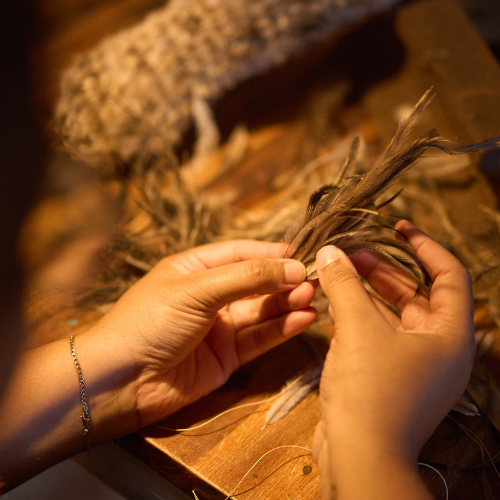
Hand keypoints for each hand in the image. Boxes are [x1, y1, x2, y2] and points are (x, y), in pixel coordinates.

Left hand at [89, 240, 316, 427]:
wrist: (122, 382)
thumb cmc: (151, 321)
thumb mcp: (197, 290)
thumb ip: (246, 278)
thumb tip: (292, 267)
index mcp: (194, 269)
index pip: (240, 253)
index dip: (270, 253)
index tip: (300, 255)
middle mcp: (209, 295)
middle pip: (254, 282)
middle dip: (282, 280)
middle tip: (312, 280)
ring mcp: (219, 327)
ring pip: (261, 310)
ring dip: (287, 303)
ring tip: (312, 297)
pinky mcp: (227, 356)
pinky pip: (260, 338)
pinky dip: (282, 328)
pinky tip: (303, 319)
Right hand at [312, 221, 474, 498]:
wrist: (359, 457)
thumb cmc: (371, 390)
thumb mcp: (358, 328)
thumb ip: (344, 285)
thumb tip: (330, 251)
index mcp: (450, 335)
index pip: (449, 275)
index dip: (424, 245)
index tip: (397, 226)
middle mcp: (438, 349)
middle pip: (415, 294)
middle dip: (382, 269)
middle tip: (349, 252)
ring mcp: (413, 365)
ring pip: (392, 315)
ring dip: (365, 292)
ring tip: (336, 272)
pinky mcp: (389, 378)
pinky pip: (377, 335)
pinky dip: (358, 317)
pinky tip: (332, 303)